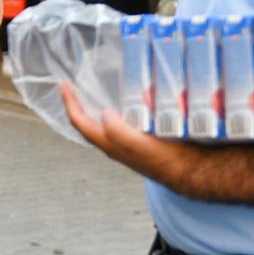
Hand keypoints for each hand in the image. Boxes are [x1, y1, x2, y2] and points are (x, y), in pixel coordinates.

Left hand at [60, 81, 179, 176]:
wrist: (189, 170)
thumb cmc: (163, 158)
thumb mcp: (136, 143)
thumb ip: (116, 130)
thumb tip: (104, 113)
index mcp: (108, 144)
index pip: (79, 122)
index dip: (69, 103)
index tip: (64, 85)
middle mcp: (113, 145)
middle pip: (86, 124)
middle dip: (78, 105)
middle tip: (74, 87)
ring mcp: (126, 144)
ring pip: (102, 124)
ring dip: (93, 107)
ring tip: (91, 91)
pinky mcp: (139, 141)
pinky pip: (119, 123)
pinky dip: (114, 110)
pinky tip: (122, 101)